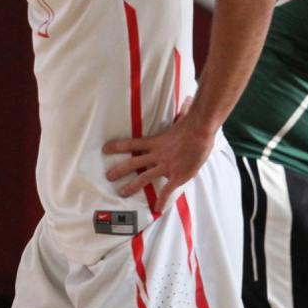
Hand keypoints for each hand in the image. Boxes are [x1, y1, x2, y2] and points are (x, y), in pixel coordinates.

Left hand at [103, 97, 214, 212]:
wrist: (201, 134)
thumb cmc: (194, 125)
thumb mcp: (186, 118)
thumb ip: (184, 111)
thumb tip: (189, 99)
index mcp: (157, 142)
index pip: (132, 143)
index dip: (118, 146)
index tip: (105, 149)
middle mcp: (157, 155)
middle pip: (133, 163)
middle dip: (119, 170)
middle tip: (108, 176)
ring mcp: (166, 166)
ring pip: (144, 178)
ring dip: (132, 186)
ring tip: (122, 193)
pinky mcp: (176, 176)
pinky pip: (167, 191)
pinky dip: (161, 200)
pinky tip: (156, 208)